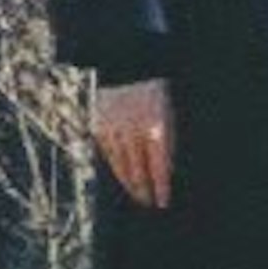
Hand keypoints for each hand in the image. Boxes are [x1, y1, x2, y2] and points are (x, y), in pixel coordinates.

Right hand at [88, 75, 172, 210]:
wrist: (124, 65)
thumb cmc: (153, 91)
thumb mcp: (168, 112)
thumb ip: (167, 141)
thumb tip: (166, 171)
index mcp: (155, 128)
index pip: (158, 167)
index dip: (161, 187)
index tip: (162, 202)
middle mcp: (133, 132)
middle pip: (138, 171)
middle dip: (144, 189)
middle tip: (148, 203)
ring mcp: (114, 130)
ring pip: (121, 166)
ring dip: (129, 183)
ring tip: (137, 195)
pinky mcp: (99, 127)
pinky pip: (108, 154)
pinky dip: (116, 167)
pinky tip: (122, 176)